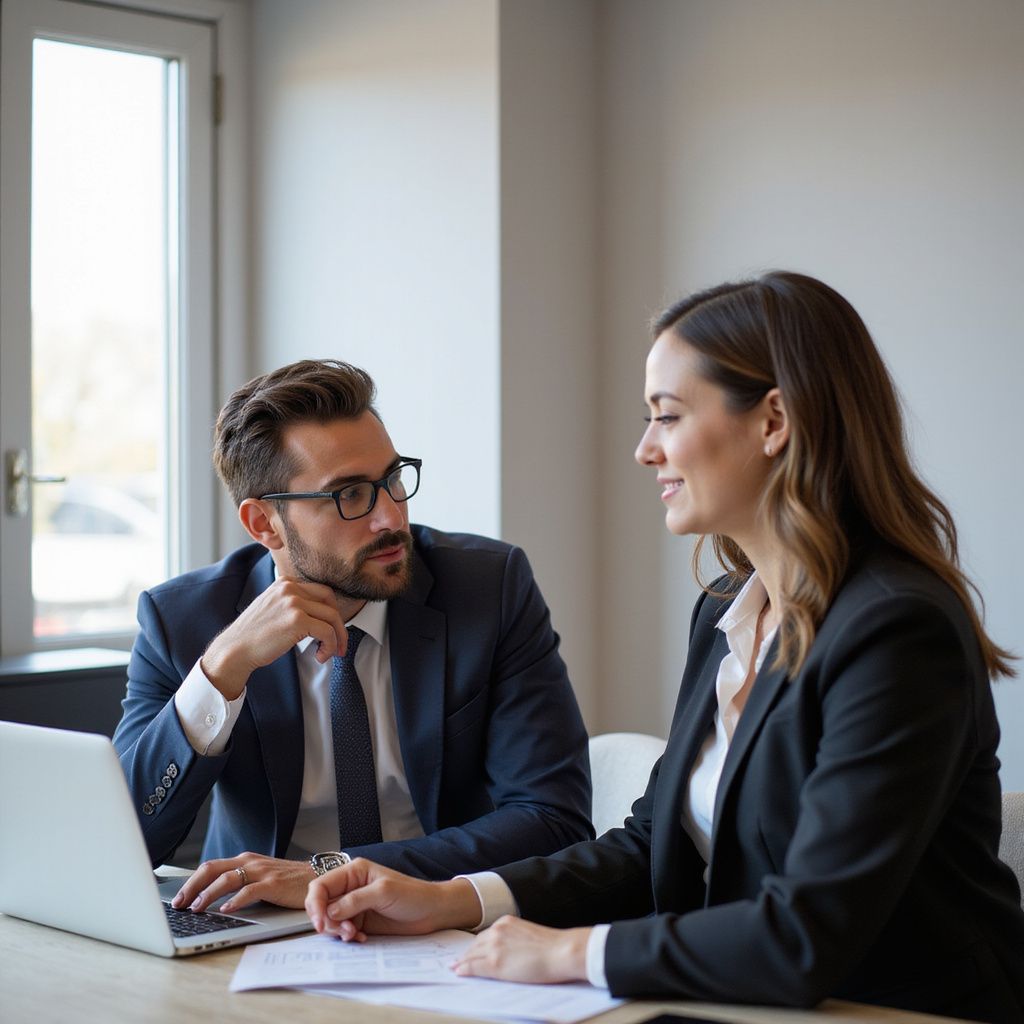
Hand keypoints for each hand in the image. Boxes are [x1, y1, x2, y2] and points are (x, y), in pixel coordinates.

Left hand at [170, 853, 313, 912]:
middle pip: (212, 869)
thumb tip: (211, 900)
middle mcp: (250, 862)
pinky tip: (226, 909)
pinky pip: (250, 890)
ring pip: (228, 879)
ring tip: (197, 907)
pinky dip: (236, 900)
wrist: (316, 877)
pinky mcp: (273, 883)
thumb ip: (240, 884)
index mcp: (244, 861)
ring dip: (209, 894)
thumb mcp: (259, 878)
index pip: (210, 867)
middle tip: (178, 903)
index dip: (190, 882)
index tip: (177, 898)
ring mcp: (262, 871)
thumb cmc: (287, 882)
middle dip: (192, 887)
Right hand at [201, 577, 348, 697]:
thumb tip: (322, 616)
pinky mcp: (298, 620)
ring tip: (329, 653)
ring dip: (336, 638)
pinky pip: (327, 632)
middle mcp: (290, 588)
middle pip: (330, 601)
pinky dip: (329, 647)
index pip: (320, 592)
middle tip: (339, 643)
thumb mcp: (273, 607)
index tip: (332, 630)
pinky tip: (319, 656)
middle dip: (339, 623)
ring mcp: (294, 602)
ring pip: (332, 617)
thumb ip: (293, 604)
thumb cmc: (253, 636)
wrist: (234, 650)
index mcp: (285, 582)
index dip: (330, 612)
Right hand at [305, 859, 481, 940]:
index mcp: (354, 872)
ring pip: (330, 920)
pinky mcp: (360, 921)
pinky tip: (360, 938)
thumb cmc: (413, 895)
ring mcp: (354, 906)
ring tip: (354, 935)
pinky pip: (342, 931)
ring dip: (337, 931)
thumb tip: (330, 911)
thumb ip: (355, 900)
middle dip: (327, 920)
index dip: (315, 904)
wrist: (432, 912)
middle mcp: (350, 887)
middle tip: (343, 931)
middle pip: (322, 905)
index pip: (321, 886)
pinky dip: (346, 937)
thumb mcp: (383, 892)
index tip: (321, 923)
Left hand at [453, 916, 590, 983]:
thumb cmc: (553, 946)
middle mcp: (497, 930)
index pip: (486, 935)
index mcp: (506, 922)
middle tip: (458, 960)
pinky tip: (459, 972)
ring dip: (463, 962)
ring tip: (456, 967)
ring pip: (472, 955)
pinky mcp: (495, 963)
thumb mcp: (529, 935)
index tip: (471, 950)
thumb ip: (515, 939)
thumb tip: (510, 951)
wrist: (561, 951)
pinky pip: (473, 967)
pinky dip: (464, 969)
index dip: (477, 945)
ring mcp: (494, 946)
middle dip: (467, 953)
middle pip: (476, 944)